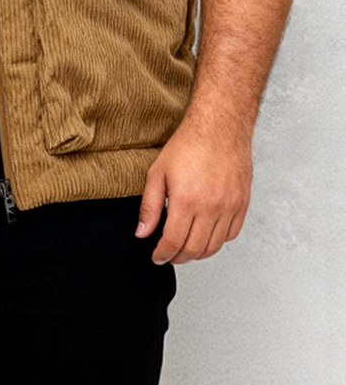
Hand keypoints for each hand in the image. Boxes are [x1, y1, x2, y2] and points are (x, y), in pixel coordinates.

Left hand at [134, 115, 252, 264]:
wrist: (219, 126)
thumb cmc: (189, 144)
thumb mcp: (158, 172)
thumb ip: (149, 206)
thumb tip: (143, 232)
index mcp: (186, 200)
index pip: (173, 242)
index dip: (163, 254)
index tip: (158, 256)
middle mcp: (210, 207)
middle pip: (195, 249)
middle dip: (179, 257)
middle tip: (170, 255)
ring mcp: (229, 207)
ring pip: (214, 246)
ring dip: (198, 253)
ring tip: (186, 248)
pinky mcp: (242, 204)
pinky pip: (231, 234)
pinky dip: (218, 241)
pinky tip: (206, 234)